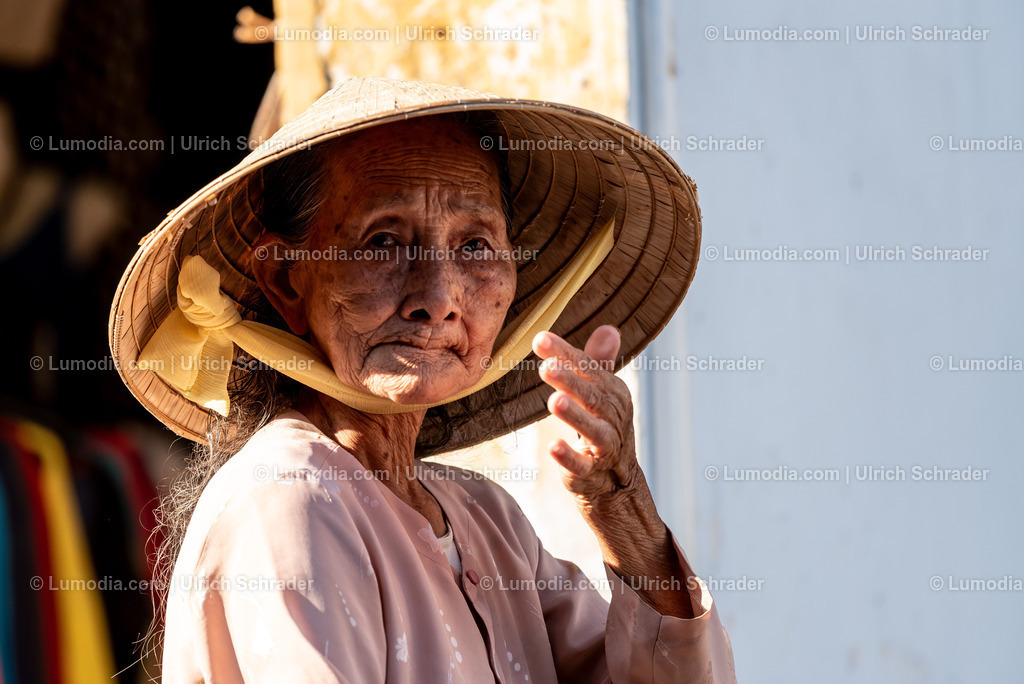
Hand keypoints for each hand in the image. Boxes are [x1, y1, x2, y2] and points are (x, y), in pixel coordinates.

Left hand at [532, 325, 639, 502]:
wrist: (615, 478)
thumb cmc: (603, 424)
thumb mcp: (603, 392)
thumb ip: (599, 362)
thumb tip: (609, 328)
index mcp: (613, 393)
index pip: (589, 369)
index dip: (566, 354)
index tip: (540, 340)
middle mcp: (612, 417)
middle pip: (592, 396)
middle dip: (570, 381)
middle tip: (547, 367)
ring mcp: (604, 446)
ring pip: (592, 429)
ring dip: (574, 416)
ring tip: (553, 401)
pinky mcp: (590, 472)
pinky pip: (580, 465)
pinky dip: (568, 457)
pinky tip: (553, 446)